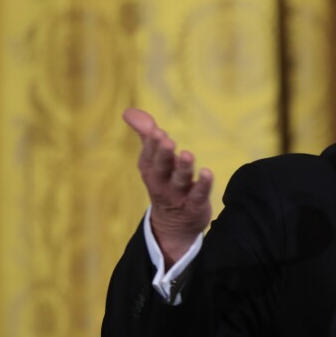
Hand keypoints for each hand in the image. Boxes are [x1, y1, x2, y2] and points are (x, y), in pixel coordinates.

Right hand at [123, 108, 212, 266]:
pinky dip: (202, 184)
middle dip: (163, 154)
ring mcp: (178, 195)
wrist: (174, 224)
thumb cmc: (164, 182)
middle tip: (167, 140)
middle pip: (161, 167)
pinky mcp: (195, 205)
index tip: (155, 130)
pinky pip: (198, 194)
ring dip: (183, 167)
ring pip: (180, 180)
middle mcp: (161, 182)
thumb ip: (146, 135)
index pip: (149, 155)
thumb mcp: (153, 160)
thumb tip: (128, 111)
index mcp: (150, 169)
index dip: (152, 143)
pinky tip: (207, 173)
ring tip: (186, 154)